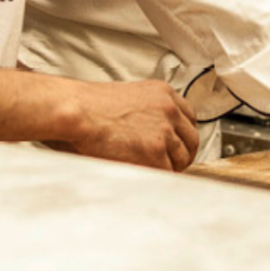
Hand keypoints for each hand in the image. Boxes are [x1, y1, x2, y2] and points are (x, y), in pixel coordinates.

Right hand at [61, 80, 198, 171]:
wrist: (78, 112)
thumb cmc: (91, 107)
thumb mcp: (130, 97)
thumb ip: (148, 111)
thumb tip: (153, 132)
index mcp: (164, 93)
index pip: (188, 116)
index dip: (183, 134)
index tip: (178, 145)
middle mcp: (169, 109)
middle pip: (191, 138)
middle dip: (184, 153)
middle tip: (173, 165)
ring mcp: (164, 130)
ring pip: (182, 157)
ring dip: (172, 167)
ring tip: (156, 173)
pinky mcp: (155, 151)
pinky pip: (167, 171)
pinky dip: (160, 177)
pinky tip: (148, 177)